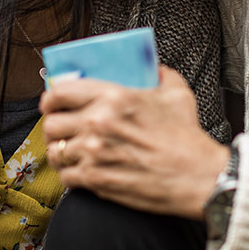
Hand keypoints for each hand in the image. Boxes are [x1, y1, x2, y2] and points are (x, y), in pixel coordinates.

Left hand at [42, 66, 228, 218]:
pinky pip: (65, 176)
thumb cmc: (188, 139)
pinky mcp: (96, 180)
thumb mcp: (177, 94)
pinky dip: (70, 174)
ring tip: (69, 151)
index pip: (60, 92)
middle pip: (51, 123)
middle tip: (62, 129)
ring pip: (55, 151)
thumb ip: (160, 75)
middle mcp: (98, 123)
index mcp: (113, 97)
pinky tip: (81, 171)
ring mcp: (95, 153)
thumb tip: (151, 68)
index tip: (51, 103)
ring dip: (60, 151)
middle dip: (53, 126)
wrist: (198, 178)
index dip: (50, 98)